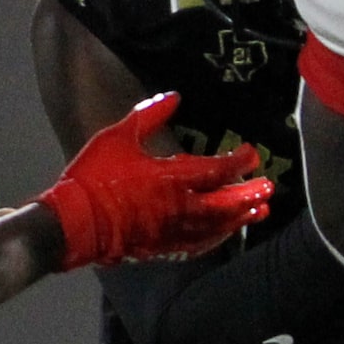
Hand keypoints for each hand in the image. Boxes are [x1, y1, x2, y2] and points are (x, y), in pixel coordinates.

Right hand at [37, 92, 273, 268]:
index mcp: (173, 178)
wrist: (74, 223)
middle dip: (250, 194)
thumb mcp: (119, 137)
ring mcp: (175, 231)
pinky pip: (201, 244)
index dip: (240, 162)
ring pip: (219, 226)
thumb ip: (149, 116)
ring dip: (242, 217)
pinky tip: (227, 233)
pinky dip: (219, 237)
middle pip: (228, 202)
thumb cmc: (94, 176)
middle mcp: (182, 207)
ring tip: (260, 211)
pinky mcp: (165, 247)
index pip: (219, 170)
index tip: (253, 154)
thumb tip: (174, 96)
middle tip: (269, 187)